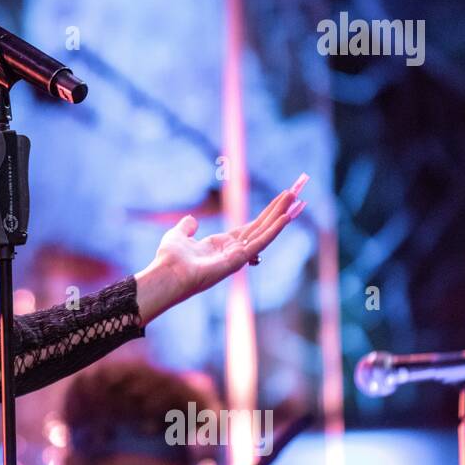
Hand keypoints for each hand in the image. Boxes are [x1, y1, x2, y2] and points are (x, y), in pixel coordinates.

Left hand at [140, 173, 308, 313]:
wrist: (165, 274)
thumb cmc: (168, 260)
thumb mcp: (177, 236)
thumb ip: (186, 228)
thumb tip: (191, 219)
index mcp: (223, 245)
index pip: (252, 226)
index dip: (267, 213)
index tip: (282, 200)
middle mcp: (235, 250)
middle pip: (263, 226)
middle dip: (280, 209)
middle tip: (297, 190)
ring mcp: (239, 256)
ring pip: (266, 231)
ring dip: (283, 214)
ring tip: (298, 198)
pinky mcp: (239, 259)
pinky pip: (261, 242)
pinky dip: (275, 229)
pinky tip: (287, 217)